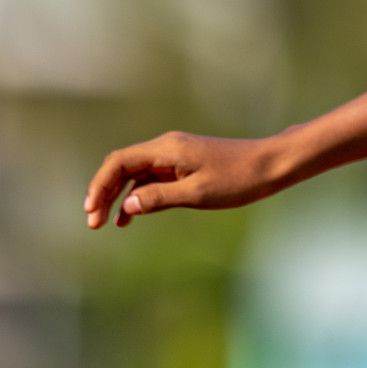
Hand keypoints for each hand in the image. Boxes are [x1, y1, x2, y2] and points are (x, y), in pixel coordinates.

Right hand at [84, 132, 283, 228]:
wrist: (271, 165)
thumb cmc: (238, 178)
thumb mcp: (197, 193)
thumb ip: (160, 198)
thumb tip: (128, 205)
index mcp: (167, 148)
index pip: (119, 162)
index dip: (99, 185)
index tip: (91, 211)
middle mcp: (167, 147)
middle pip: (122, 167)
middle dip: (104, 193)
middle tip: (93, 223)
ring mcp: (175, 155)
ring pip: (135, 173)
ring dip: (119, 196)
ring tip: (107, 224)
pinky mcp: (184, 164)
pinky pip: (151, 178)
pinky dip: (138, 195)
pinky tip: (129, 216)